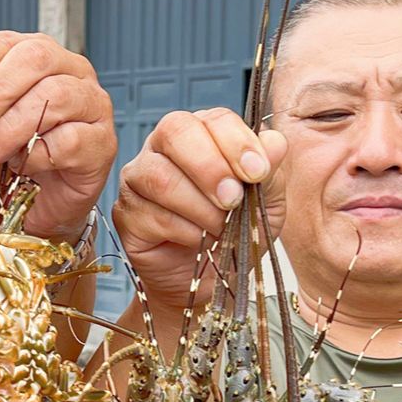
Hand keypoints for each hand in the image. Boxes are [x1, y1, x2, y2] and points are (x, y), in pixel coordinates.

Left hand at [0, 32, 115, 240]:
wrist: (38, 206)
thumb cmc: (11, 158)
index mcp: (37, 57)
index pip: (8, 41)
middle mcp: (71, 72)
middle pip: (35, 58)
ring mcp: (92, 104)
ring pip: (53, 96)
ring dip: (12, 128)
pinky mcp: (102, 142)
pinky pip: (68, 140)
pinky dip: (37, 155)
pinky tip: (24, 168)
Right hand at [111, 107, 284, 315]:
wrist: (212, 283)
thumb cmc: (236, 235)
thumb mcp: (266, 205)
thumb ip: (270, 172)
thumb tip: (275, 142)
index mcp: (203, 135)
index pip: (214, 119)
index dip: (237, 142)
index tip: (258, 172)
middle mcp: (164, 148)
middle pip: (176, 131)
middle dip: (210, 166)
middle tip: (233, 198)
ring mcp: (139, 178)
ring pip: (159, 175)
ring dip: (198, 205)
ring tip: (220, 226)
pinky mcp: (125, 213)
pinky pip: (150, 213)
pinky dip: (183, 230)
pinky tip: (198, 241)